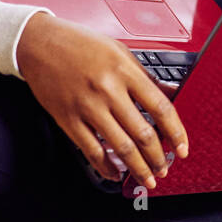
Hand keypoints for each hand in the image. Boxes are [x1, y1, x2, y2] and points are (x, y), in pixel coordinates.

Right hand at [16, 12, 188, 186]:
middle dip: (158, 157)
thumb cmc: (80, 44)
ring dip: (138, 167)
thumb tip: (169, 93)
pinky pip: (91, 150)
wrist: (39, 43)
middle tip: (165, 168)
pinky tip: (116, 173)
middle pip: (143, 133)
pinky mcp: (68, 119)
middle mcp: (108, 90)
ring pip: (120, 146)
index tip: (182, 147)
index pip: (160, 107)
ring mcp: (87, 106)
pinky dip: (106, 167)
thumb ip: (144, 76)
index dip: (176, 132)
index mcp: (125, 71)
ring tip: (147, 177)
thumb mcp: (119, 51)